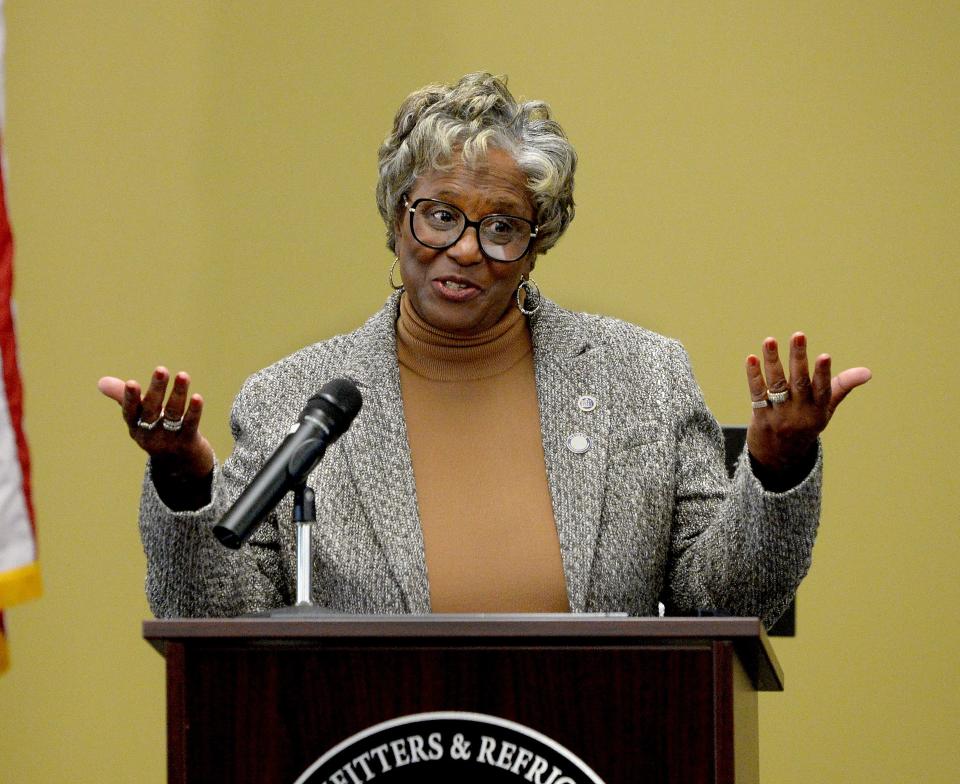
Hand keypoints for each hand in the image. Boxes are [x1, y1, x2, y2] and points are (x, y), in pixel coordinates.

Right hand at [98, 367, 213, 506]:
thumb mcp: (140, 418)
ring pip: (174, 415)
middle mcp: (150, 435)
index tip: (131, 382)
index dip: (130, 398)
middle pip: (152, 410)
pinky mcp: (188, 443)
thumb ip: (124, 398)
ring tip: (183, 375)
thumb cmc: (157, 432)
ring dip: (178, 394)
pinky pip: (190, 425)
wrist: (180, 466)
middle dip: (156, 389)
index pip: (130, 412)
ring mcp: (169, 441)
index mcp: (135, 427)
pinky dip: (194, 411)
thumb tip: (101, 381)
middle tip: (161, 370)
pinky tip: (197, 397)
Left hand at [745, 333, 870, 473]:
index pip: (823, 390)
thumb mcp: (826, 409)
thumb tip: (868, 372)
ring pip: (776, 385)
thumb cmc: (806, 424)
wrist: (779, 456)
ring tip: (769, 340)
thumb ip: (842, 386)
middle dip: (798, 358)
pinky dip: (754, 376)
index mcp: (818, 410)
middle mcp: (799, 413)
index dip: (823, 373)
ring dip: (772, 361)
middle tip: (798, 335)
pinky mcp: (761, 416)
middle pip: (799, 382)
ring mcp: (779, 415)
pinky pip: (757, 393)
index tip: (825, 355)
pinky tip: (752, 358)